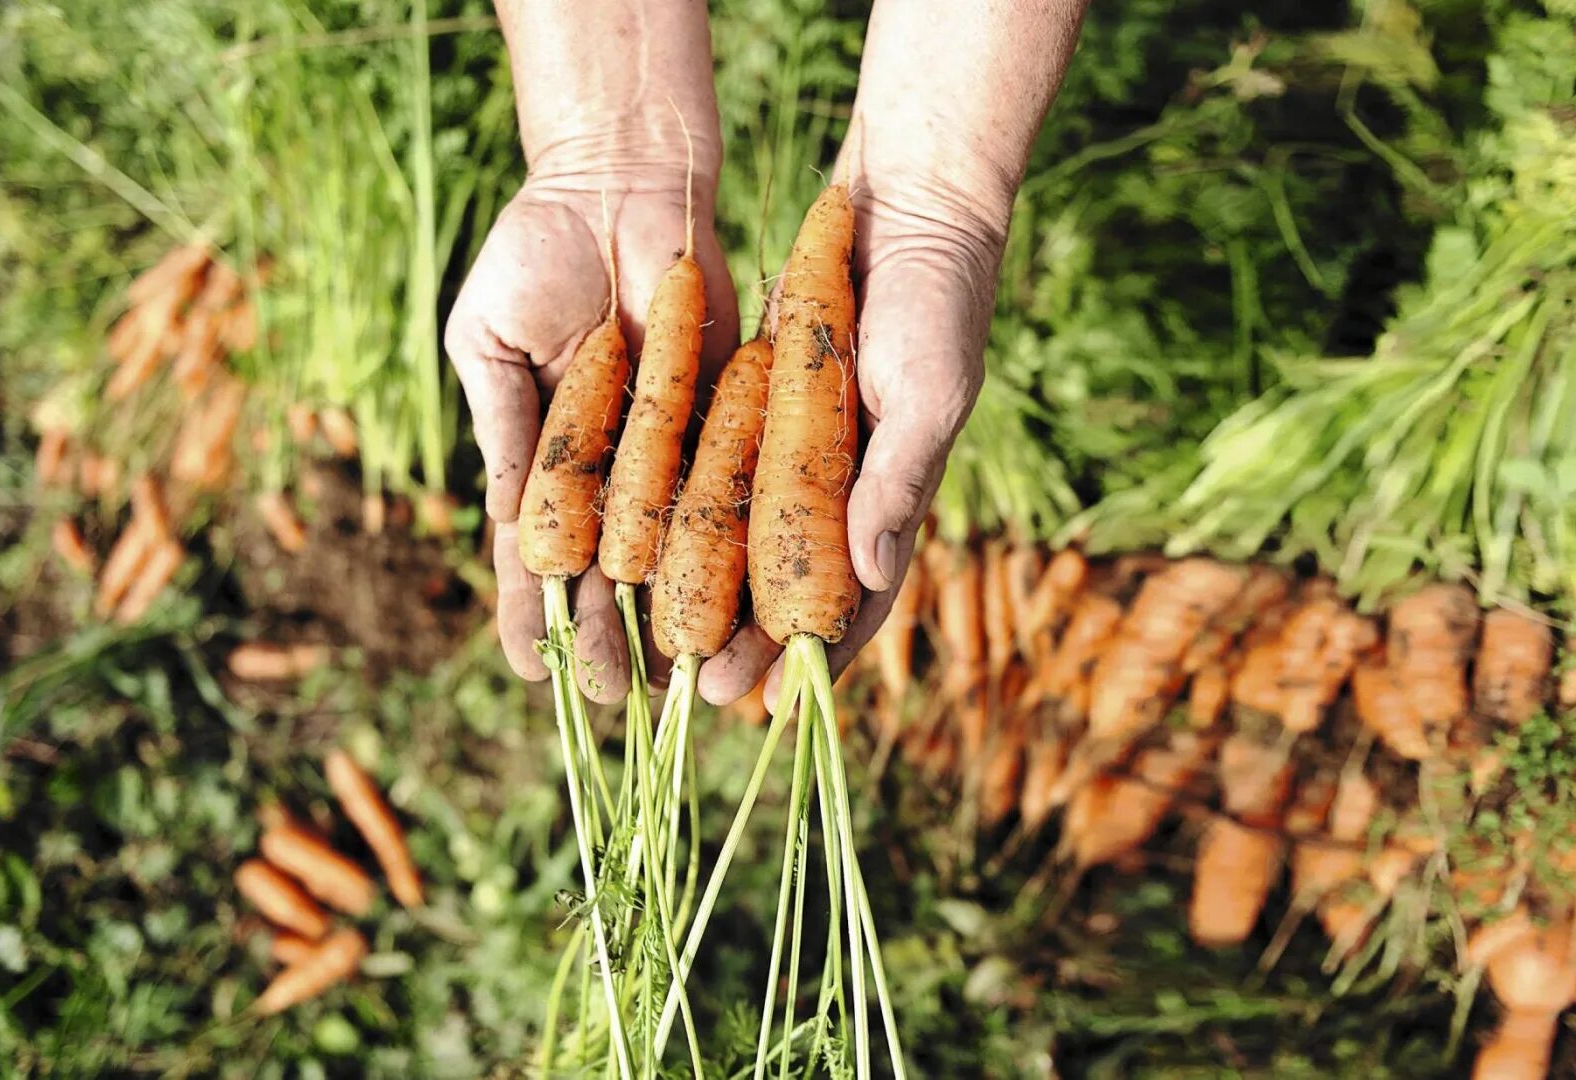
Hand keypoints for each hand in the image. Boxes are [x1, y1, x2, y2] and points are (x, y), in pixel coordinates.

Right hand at [445, 162, 737, 700]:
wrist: (623, 184)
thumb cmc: (536, 251)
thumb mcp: (491, 339)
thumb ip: (504, 427)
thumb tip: (508, 524)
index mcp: (543, 459)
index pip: (533, 555)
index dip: (528, 613)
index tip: (526, 669)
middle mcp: (608, 470)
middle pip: (604, 572)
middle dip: (602, 634)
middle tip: (608, 696)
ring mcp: (667, 451)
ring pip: (667, 550)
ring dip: (665, 612)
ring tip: (666, 675)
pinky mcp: (724, 420)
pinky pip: (721, 493)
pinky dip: (721, 549)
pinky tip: (725, 602)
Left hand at [697, 168, 1003, 705]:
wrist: (905, 207)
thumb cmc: (937, 302)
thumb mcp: (929, 391)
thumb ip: (898, 479)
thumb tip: (871, 572)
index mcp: (889, 500)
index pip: (855, 600)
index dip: (815, 657)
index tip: (773, 705)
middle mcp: (840, 489)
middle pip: (788, 586)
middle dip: (746, 641)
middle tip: (694, 689)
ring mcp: (796, 451)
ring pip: (742, 542)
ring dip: (703, 592)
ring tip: (654, 643)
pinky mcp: (757, 409)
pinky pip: (713, 473)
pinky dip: (681, 513)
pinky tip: (638, 550)